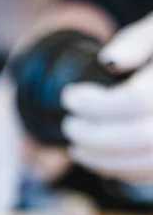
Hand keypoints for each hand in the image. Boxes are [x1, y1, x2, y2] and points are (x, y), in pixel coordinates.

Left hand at [61, 12, 152, 182]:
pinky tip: (94, 158)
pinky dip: (117, 170)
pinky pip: (148, 175)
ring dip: (101, 158)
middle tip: (69, 124)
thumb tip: (109, 61)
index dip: (97, 103)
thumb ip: (137, 40)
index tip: (69, 96)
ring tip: (75, 144)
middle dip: (96, 134)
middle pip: (142, 136)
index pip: (138, 99)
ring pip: (145, 162)